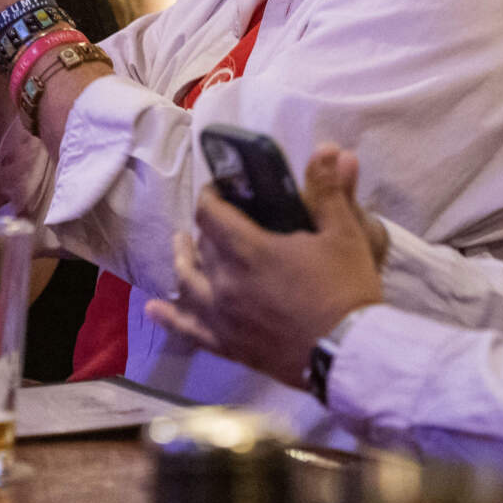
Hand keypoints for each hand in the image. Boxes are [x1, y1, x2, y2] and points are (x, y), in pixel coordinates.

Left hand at [143, 145, 384, 388]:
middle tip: (220, 219)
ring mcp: (223, 317)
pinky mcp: (228, 345)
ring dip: (182, 261)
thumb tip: (328, 147)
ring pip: (188, 283)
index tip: (220, 189)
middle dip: (207, 227)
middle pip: (202, 246)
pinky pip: (189, 330)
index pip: (211, 212)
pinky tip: (154, 309)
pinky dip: (169, 317)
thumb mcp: (343, 234)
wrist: (348, 355)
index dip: (211, 195)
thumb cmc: (345, 290)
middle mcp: (225, 282)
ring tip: (179, 246)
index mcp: (248, 249)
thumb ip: (328, 190)